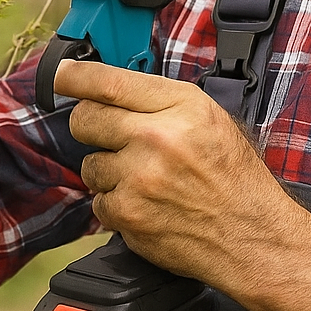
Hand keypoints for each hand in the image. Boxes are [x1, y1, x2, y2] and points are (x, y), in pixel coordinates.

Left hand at [56, 58, 295, 287]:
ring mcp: (139, 178)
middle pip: (85, 119)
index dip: (76, 76)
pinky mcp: (128, 214)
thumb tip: (113, 92)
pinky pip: (98, 201)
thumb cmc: (234, 179)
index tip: (60, 74)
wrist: (250, 236)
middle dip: (91, 126)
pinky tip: (147, 205)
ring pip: (89, 164)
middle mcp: (157, 138)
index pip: (111, 82)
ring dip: (108, 171)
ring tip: (144, 180)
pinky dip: (117, 205)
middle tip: (110, 137)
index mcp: (182, 108)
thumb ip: (163, 103)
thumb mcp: (211, 121)